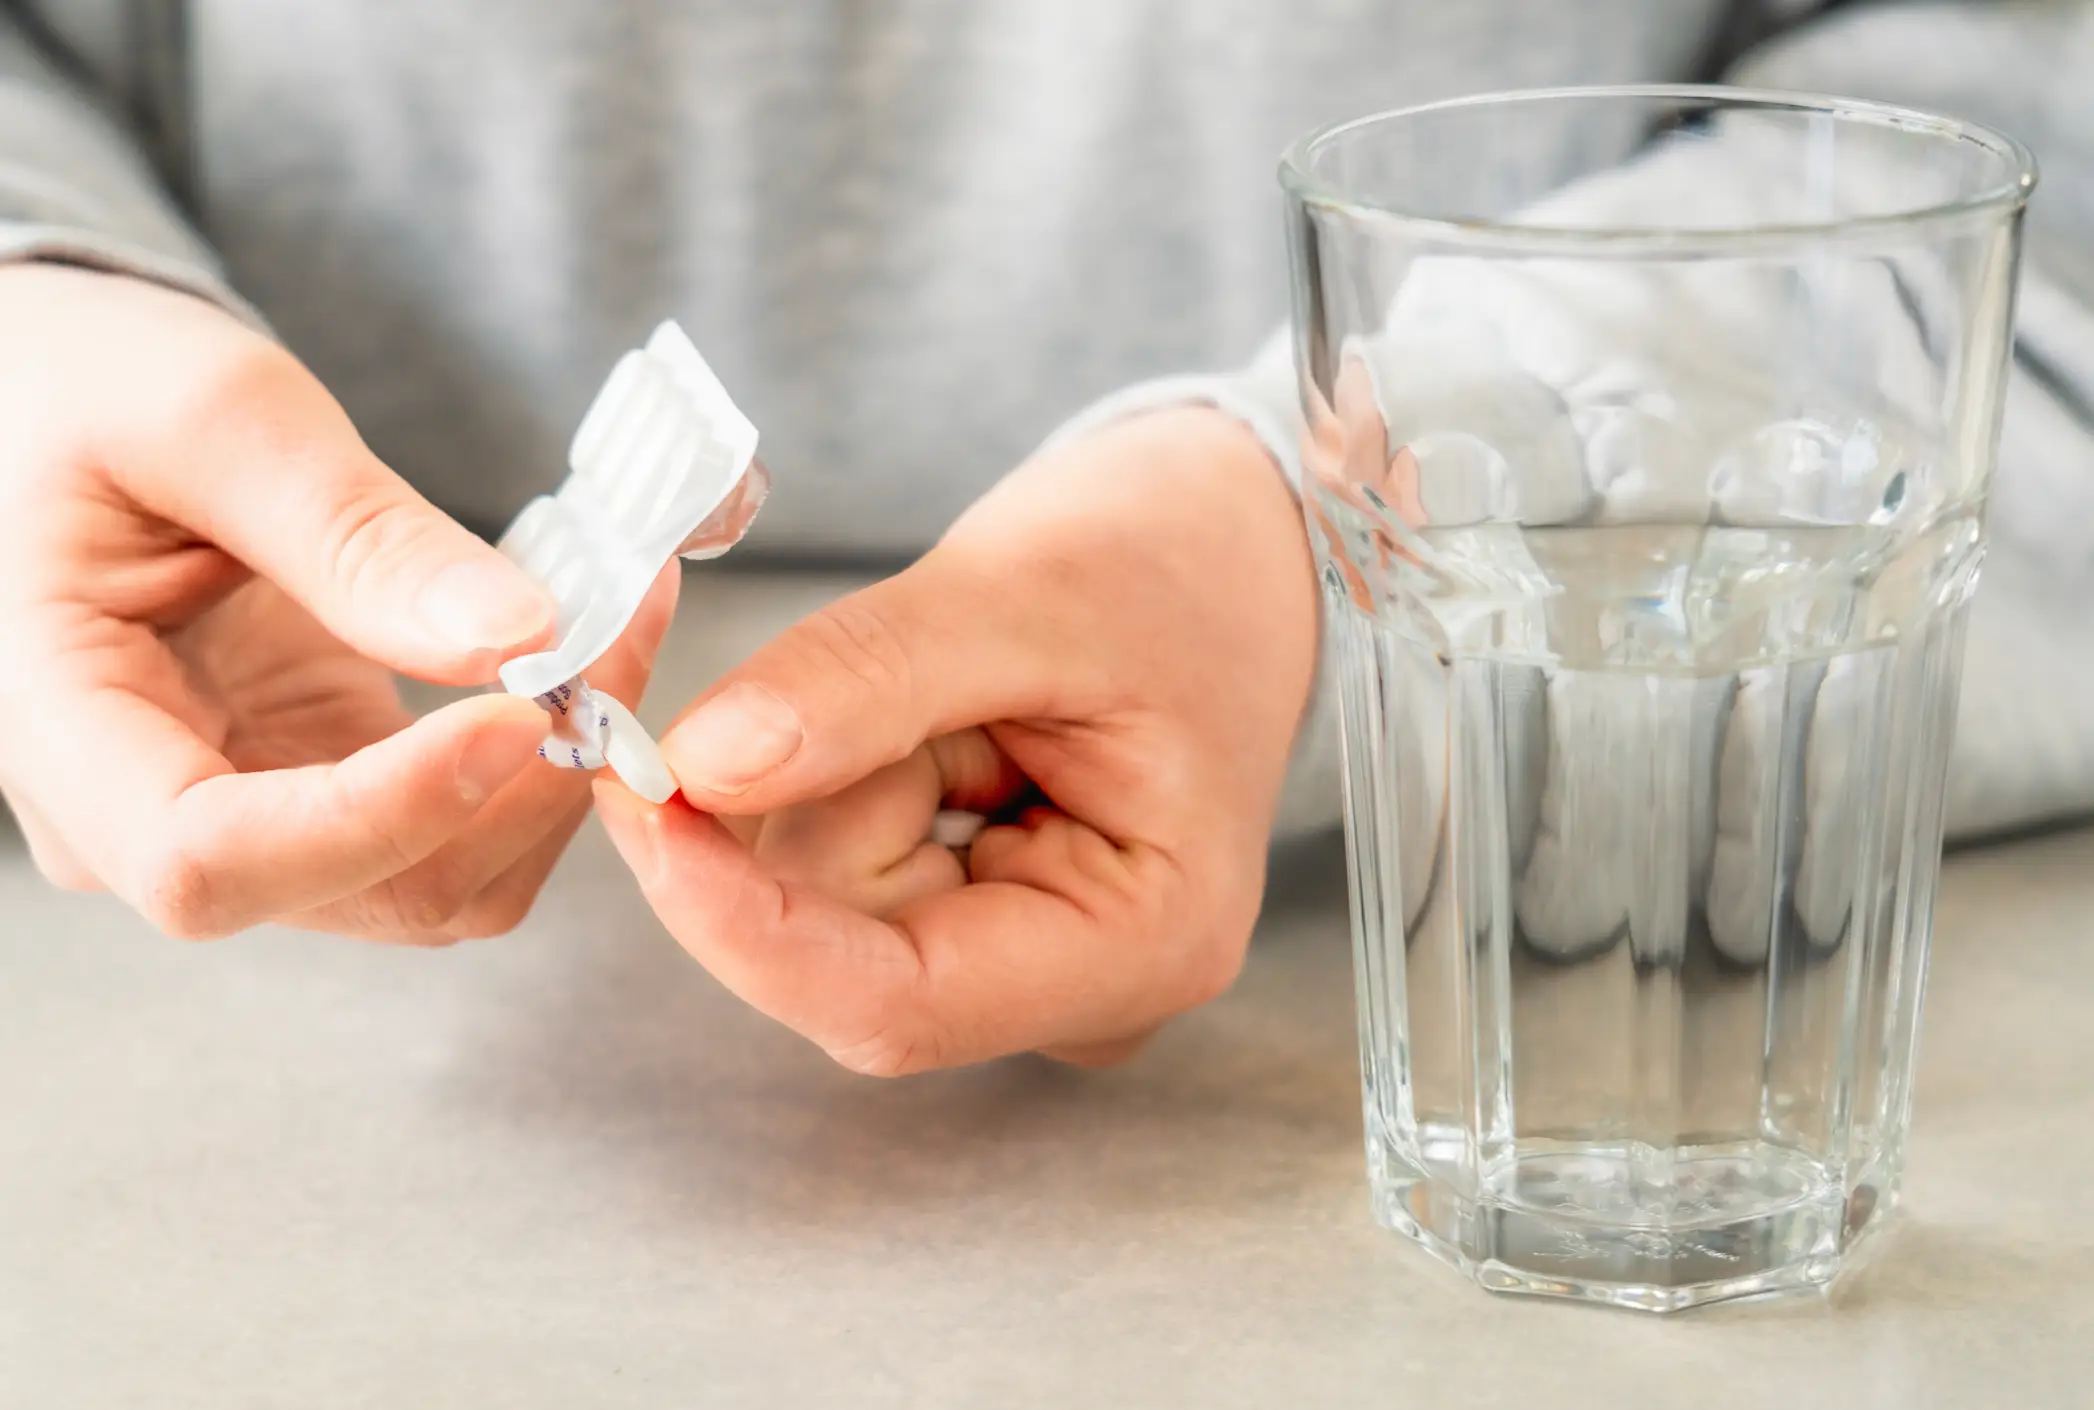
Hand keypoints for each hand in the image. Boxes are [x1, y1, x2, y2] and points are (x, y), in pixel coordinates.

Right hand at [0, 265, 673, 941]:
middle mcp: (146, 818)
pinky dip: (543, 751)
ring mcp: (246, 815)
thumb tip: (519, 640)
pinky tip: (592, 642)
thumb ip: (353, 534)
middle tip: (621, 640)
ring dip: (555, 777)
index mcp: (63, 734)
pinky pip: (457, 820)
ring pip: (441, 879)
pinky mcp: (321, 785)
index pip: (213, 862)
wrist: (61, 396)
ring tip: (625, 620)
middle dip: (520, 791)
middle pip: (367, 894)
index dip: (384, 817)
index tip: (520, 718)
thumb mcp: (211, 417)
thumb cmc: (87, 387)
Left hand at [596, 407, 1317, 1072]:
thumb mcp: (1028, 592)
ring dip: (840, 768)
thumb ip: (866, 681)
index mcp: (1140, 942)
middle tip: (906, 656)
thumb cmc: (1178, 564)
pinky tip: (943, 717)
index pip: (893, 1004)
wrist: (1229, 544)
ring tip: (962, 683)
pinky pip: (836, 865)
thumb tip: (701, 765)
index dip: (741, 922)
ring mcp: (1023, 960)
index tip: (640, 799)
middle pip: (839, 946)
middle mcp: (1077, 987)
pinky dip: (848, 770)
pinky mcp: (973, 919)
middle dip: (816, 793)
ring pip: (821, 899)